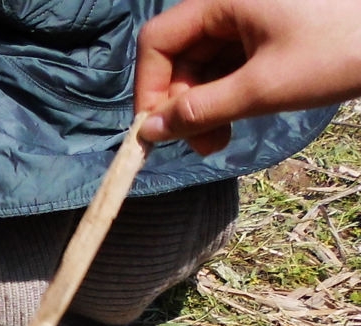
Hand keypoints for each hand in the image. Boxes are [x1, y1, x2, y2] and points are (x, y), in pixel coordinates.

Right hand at [135, 0, 360, 155]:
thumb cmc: (339, 52)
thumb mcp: (264, 89)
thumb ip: (200, 112)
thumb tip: (148, 133)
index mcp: (224, 0)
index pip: (158, 41)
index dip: (150, 89)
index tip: (157, 133)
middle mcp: (231, 3)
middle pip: (180, 55)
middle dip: (181, 104)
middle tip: (201, 147)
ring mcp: (252, 16)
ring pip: (204, 64)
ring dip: (203, 106)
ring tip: (219, 142)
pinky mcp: (270, 31)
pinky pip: (230, 63)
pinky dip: (226, 95)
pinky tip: (236, 120)